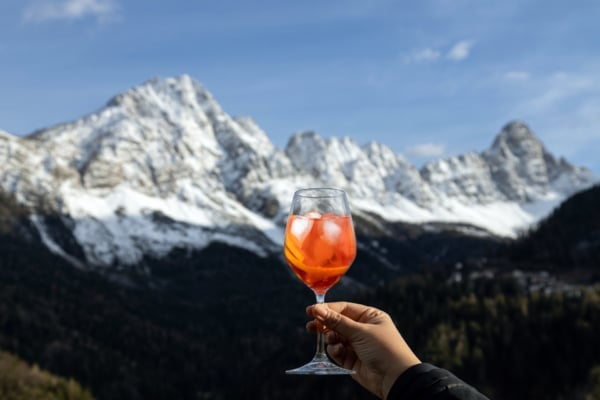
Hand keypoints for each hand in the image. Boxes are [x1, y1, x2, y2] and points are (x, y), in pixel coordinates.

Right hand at [306, 302, 420, 398]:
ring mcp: (358, 344)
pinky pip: (338, 351)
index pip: (344, 308)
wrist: (395, 378)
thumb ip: (337, 322)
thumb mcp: (360, 332)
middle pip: (338, 323)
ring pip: (336, 337)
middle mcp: (363, 329)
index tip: (311, 310)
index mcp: (370, 316)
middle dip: (325, 324)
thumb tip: (317, 309)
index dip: (327, 309)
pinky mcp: (353, 359)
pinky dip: (335, 350)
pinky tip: (338, 350)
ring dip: (331, 338)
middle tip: (311, 326)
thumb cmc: (384, 349)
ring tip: (331, 340)